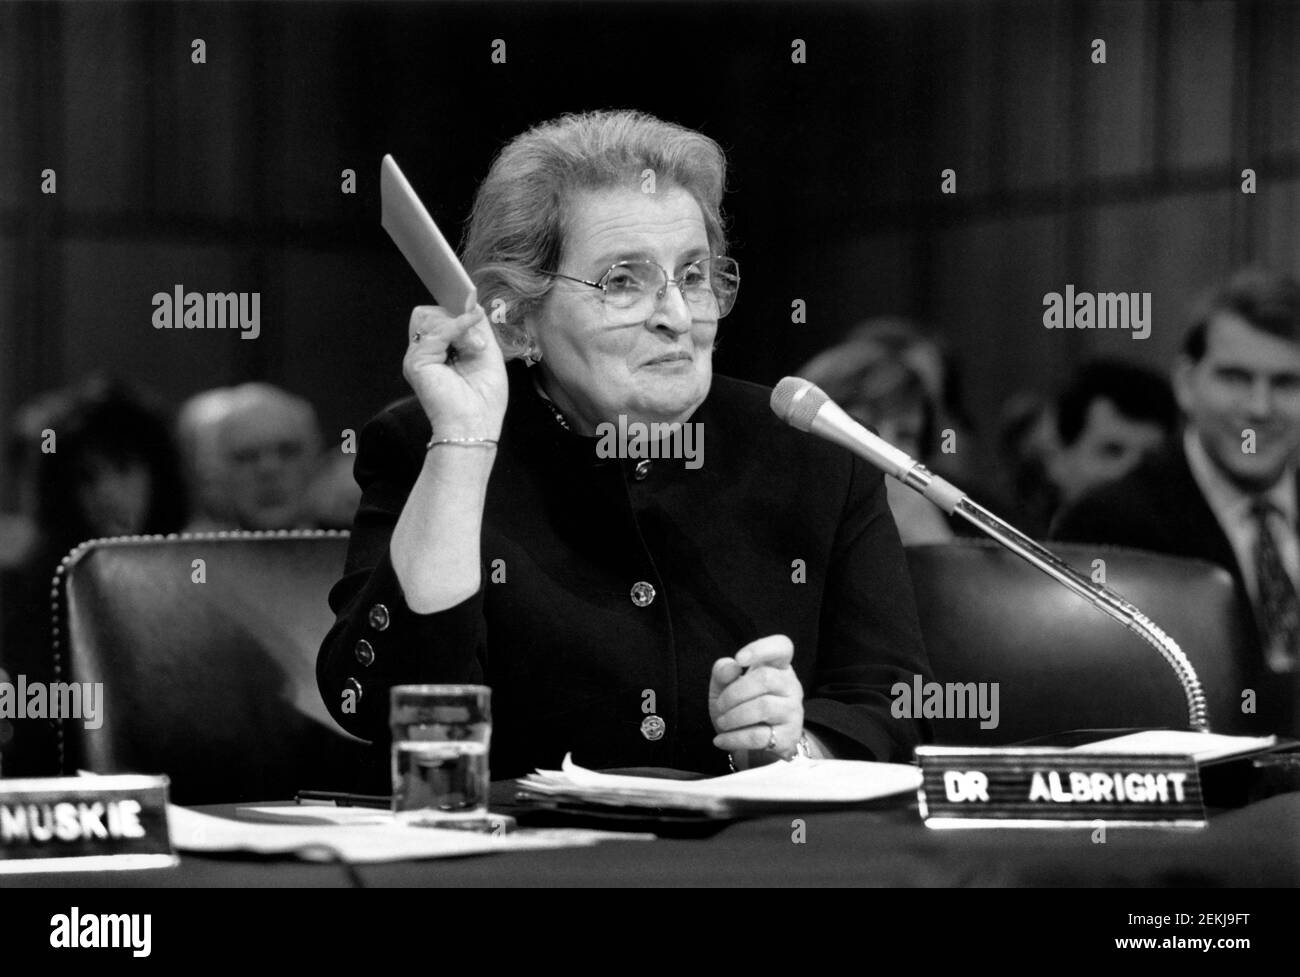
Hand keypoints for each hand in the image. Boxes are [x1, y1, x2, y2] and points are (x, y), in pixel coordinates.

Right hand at [404, 289, 507, 439]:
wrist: (475, 426)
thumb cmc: (484, 399)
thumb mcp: (488, 353)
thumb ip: (477, 326)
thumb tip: (471, 301)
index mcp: (440, 351)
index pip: (438, 316)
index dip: (452, 307)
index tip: (468, 297)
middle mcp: (425, 353)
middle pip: (432, 313)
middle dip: (458, 320)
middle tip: (477, 343)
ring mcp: (418, 357)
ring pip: (431, 317)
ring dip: (460, 328)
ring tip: (475, 349)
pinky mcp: (416, 362)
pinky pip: (436, 331)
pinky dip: (457, 329)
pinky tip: (473, 344)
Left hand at [709, 634, 804, 759]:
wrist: (752, 747)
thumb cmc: (739, 708)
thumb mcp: (724, 687)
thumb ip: (723, 672)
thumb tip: (731, 666)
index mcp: (778, 666)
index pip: (782, 647)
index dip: (761, 649)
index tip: (739, 658)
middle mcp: (791, 686)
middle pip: (765, 678)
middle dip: (733, 693)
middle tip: (720, 706)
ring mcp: (794, 711)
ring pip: (764, 707)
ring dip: (734, 716)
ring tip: (722, 723)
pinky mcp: (789, 737)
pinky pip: (760, 736)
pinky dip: (734, 738)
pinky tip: (721, 740)